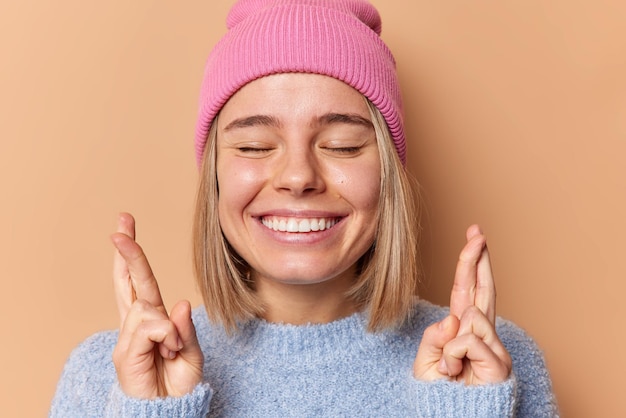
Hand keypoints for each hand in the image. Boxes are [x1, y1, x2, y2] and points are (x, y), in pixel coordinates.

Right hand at [111, 213, 203, 397]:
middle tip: (122, 222)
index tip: (125, 226)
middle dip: (127, 251)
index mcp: (152, 322)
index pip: (139, 282)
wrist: (168, 413)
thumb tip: (180, 302)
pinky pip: (148, 327)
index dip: (132, 256)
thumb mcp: (191, 354)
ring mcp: (128, 339)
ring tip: (173, 350)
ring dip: (167, 326)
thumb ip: (186, 329)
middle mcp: (137, 326)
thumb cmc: (178, 387)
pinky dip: (164, 335)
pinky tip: (167, 350)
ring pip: (146, 307)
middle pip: (130, 282)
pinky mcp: (125, 354)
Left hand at [413, 225, 511, 384]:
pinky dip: (455, 355)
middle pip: (482, 288)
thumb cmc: (439, 393)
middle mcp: (481, 333)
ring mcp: (493, 346)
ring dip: (451, 342)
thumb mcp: (426, 361)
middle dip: (478, 259)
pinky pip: (469, 340)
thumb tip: (454, 318)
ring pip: (470, 317)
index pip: (468, 289)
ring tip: (451, 366)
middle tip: (477, 231)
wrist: (448, 417)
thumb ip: (435, 338)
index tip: (475, 236)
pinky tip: (457, 370)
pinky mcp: (499, 361)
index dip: (471, 262)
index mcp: (463, 328)